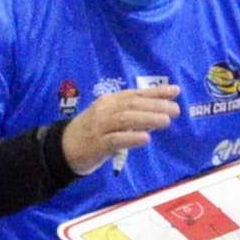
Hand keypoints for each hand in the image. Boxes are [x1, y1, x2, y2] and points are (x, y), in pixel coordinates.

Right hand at [60, 82, 180, 174]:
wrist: (63, 148)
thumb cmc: (92, 131)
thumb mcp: (110, 118)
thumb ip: (132, 115)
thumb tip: (159, 113)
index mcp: (110, 101)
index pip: (136, 94)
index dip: (156, 92)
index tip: (176, 91)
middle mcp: (105, 110)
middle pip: (133, 105)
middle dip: (156, 105)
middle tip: (175, 109)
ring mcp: (100, 127)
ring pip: (125, 119)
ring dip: (147, 119)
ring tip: (166, 121)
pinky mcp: (97, 144)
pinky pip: (116, 140)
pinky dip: (131, 138)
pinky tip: (146, 138)